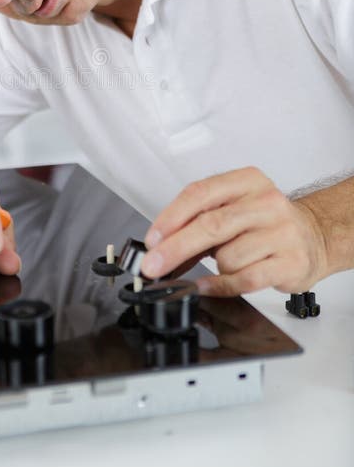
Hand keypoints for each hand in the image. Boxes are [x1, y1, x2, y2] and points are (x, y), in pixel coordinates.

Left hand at [141, 167, 327, 296]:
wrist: (313, 237)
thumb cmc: (265, 222)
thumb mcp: (233, 209)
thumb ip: (199, 221)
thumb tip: (160, 247)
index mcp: (247, 181)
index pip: (200, 193)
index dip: (171, 218)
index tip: (152, 239)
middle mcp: (266, 202)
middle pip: (210, 225)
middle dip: (174, 248)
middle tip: (152, 265)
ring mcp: (281, 232)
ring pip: (226, 256)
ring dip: (214, 266)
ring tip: (226, 262)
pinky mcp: (290, 262)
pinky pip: (243, 279)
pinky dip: (219, 286)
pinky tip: (207, 285)